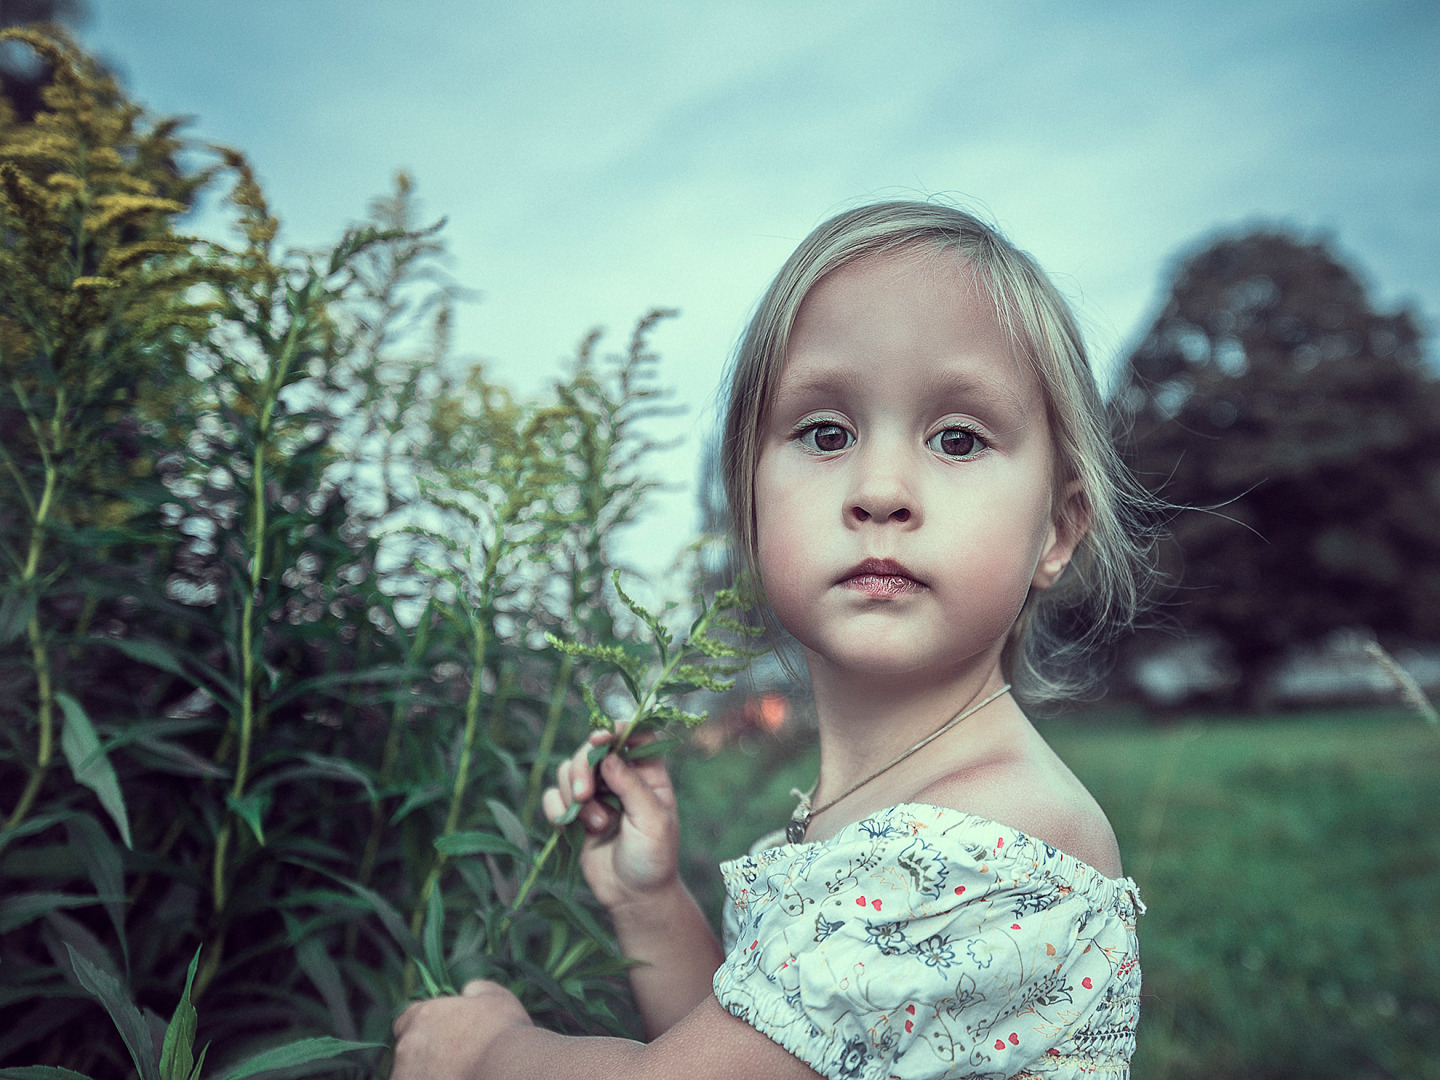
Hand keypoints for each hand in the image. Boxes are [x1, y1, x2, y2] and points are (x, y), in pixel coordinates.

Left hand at [391, 980, 531, 1079]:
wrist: (508, 1072)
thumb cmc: (503, 1034)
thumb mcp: (496, 998)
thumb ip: (476, 989)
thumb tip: (468, 990)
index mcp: (423, 1015)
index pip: (406, 1021)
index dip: (424, 1029)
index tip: (441, 1038)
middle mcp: (408, 1045)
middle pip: (408, 1051)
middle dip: (424, 1055)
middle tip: (453, 1061)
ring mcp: (406, 1074)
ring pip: (410, 1073)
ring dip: (427, 1073)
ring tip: (458, 1075)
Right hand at [541, 728, 679, 910]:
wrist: (634, 896)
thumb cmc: (654, 858)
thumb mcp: (653, 821)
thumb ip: (632, 787)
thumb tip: (609, 757)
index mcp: (648, 774)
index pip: (635, 735)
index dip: (617, 729)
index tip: (602, 739)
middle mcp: (620, 778)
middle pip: (592, 749)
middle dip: (583, 767)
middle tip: (584, 794)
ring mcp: (595, 794)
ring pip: (568, 769)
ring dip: (573, 793)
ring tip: (594, 824)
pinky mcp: (574, 814)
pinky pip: (553, 796)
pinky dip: (557, 808)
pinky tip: (572, 828)